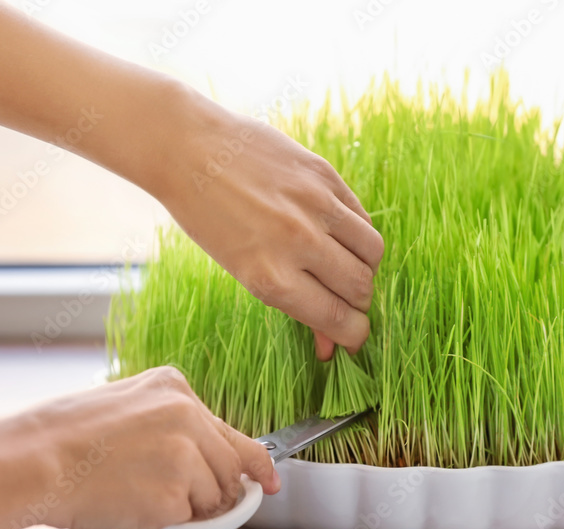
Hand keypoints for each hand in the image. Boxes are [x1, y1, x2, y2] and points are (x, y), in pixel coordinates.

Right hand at [31, 367, 280, 528]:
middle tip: (181, 505)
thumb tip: (202, 468)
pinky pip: (186, 520)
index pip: (232, 431)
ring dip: (182, 510)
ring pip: (211, 497)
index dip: (256, 463)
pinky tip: (129, 509)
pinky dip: (162, 524)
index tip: (269, 479)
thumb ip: (167, 429)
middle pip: (231, 469)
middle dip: (214, 495)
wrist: (31, 460)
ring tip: (134, 498)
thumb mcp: (123, 410)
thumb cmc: (62, 441)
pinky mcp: (176, 492)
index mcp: (174, 387)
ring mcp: (185, 452)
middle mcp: (187, 414)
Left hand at [155, 89, 383, 360]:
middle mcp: (298, 242)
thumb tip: (328, 343)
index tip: (354, 338)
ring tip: (345, 265)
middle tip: (345, 300)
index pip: (338, 318)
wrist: (190, 149)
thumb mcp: (243, 271)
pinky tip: (337, 234)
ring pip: (373, 251)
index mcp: (271, 277)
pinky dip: (356, 233)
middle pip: (360, 287)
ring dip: (365, 267)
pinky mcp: (324, 173)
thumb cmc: (209, 219)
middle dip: (358, 303)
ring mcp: (315, 204)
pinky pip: (361, 216)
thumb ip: (292, 305)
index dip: (353, 335)